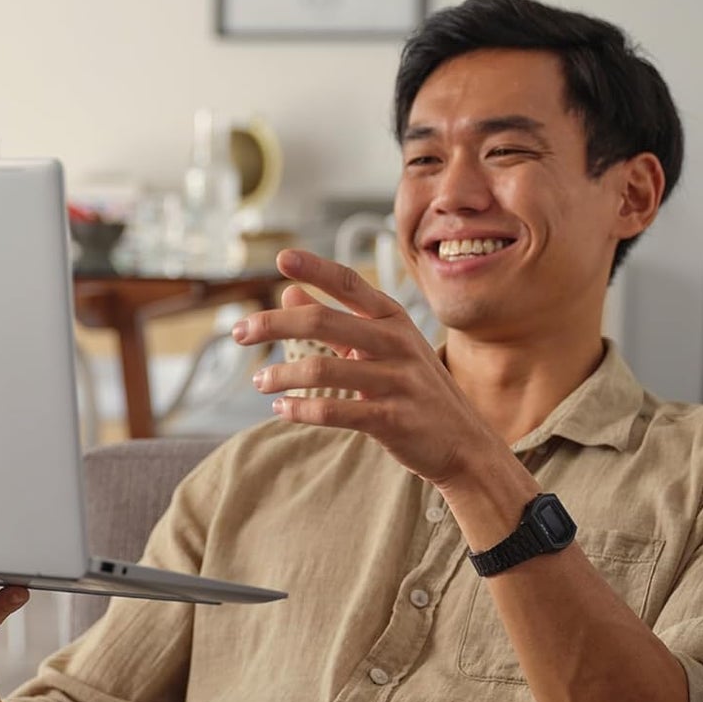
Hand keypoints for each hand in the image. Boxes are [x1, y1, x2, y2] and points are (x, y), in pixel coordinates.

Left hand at [231, 248, 504, 489]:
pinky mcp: (393, 419)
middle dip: (273, 324)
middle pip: (322, 321)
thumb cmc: (414, 388)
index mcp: (392, 318)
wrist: (464, 443)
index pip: (348, 283)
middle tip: (238, 332)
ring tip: (259, 380)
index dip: (314, 268)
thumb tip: (288, 292)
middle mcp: (396, 342)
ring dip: (281, 374)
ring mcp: (397, 380)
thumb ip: (336, 320)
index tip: (280, 258)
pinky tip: (281, 407)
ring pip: (322, 369)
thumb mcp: (382, 346)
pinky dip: (300, 409)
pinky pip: (335, 411)